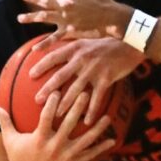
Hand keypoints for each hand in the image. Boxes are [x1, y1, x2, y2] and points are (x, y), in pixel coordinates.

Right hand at [0, 91, 116, 160]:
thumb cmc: (19, 160)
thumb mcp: (10, 141)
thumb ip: (5, 122)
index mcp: (38, 139)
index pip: (46, 118)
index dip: (52, 103)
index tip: (58, 90)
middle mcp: (53, 147)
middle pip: (69, 125)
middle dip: (77, 109)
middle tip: (86, 94)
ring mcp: (65, 156)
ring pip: (84, 140)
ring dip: (96, 129)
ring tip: (107, 116)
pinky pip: (89, 155)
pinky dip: (101, 148)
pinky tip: (112, 140)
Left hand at [18, 0, 128, 36]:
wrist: (111, 18)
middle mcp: (63, 4)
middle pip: (44, 0)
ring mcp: (64, 18)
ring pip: (43, 17)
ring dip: (30, 18)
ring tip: (20, 18)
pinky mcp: (69, 31)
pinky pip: (54, 38)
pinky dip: (44, 43)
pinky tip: (34, 48)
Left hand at [28, 35, 143, 123]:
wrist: (130, 43)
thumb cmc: (107, 41)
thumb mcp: (87, 39)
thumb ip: (72, 45)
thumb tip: (57, 49)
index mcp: (75, 48)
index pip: (54, 56)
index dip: (41, 65)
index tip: (30, 75)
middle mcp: (82, 58)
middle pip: (61, 76)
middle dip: (48, 89)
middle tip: (37, 100)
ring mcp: (94, 69)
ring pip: (76, 89)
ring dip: (66, 103)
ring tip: (58, 115)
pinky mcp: (106, 78)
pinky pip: (97, 98)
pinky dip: (91, 111)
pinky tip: (87, 121)